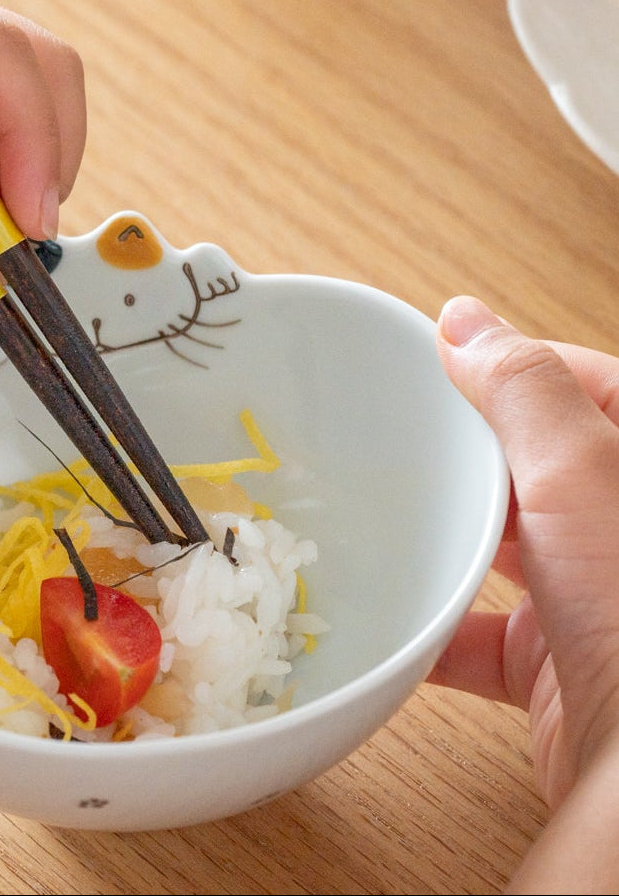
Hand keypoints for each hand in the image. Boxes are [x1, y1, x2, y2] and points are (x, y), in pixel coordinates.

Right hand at [431, 295, 618, 889]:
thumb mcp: (580, 476)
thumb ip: (523, 391)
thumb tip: (463, 318)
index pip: (593, 388)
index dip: (522, 365)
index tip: (449, 360)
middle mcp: (618, 534)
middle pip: (542, 467)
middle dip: (474, 452)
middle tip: (406, 431)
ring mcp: (594, 603)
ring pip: (510, 548)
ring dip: (454, 536)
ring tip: (390, 510)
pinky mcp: (556, 667)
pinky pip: (484, 633)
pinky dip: (440, 625)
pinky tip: (398, 614)